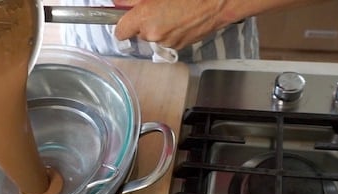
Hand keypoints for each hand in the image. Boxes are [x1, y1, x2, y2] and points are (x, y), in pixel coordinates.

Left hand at [112, 0, 318, 49]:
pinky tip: (183, 18)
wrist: (220, 1)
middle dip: (144, 21)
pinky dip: (172, 30)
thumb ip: (133, 0)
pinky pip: (169, 38)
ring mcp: (169, 42)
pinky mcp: (181, 46)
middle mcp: (154, 34)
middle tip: (157, 6)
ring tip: (175, 10)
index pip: (120, 31)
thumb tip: (118, 3)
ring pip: (155, 36)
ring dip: (159, 25)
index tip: (126, 16)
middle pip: (139, 33)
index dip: (123, 22)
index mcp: (145, 18)